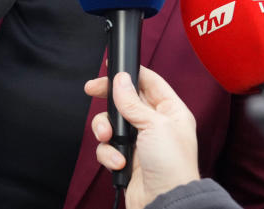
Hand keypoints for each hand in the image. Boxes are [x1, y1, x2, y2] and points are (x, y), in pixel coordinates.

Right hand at [85, 67, 199, 208]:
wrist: (165, 202)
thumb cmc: (172, 165)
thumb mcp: (154, 125)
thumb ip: (133, 102)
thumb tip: (120, 79)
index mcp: (170, 111)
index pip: (148, 82)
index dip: (130, 72)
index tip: (110, 67)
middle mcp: (154, 123)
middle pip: (125, 100)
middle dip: (108, 99)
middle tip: (91, 90)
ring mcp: (140, 141)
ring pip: (111, 123)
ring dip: (105, 129)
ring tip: (108, 137)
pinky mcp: (126, 158)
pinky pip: (108, 146)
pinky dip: (109, 153)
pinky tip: (119, 162)